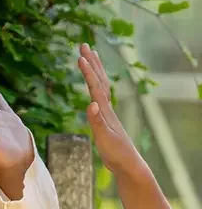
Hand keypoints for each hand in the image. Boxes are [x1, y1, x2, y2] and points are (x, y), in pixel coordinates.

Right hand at [77, 43, 143, 175]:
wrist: (127, 164)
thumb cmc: (116, 153)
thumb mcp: (104, 138)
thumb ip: (97, 121)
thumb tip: (91, 104)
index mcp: (105, 111)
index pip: (95, 87)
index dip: (88, 72)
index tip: (80, 57)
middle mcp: (107, 108)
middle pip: (99, 80)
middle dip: (92, 62)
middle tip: (84, 45)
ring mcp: (107, 112)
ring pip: (101, 85)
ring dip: (95, 69)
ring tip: (90, 56)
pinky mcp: (106, 118)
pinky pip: (100, 95)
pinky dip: (96, 85)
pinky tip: (93, 84)